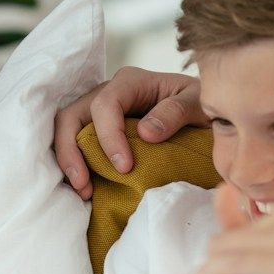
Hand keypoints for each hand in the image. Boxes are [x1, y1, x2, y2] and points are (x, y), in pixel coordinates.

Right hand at [52, 68, 205, 196]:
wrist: (205, 110)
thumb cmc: (200, 103)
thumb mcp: (197, 102)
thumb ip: (175, 112)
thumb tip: (145, 133)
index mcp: (131, 82)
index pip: (105, 105)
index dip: (108, 137)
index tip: (124, 167)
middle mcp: (109, 93)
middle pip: (72, 115)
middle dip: (71, 151)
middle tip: (84, 185)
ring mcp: (100, 112)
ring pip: (67, 130)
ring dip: (68, 160)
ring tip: (83, 191)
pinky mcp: (100, 130)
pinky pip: (77, 143)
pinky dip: (76, 164)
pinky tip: (87, 188)